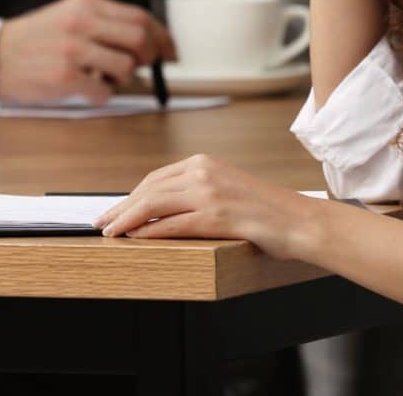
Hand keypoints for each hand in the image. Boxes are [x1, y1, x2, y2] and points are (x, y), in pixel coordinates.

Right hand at [0, 0, 175, 104]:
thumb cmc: (38, 39)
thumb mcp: (69, 16)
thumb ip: (105, 23)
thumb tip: (149, 40)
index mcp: (85, 4)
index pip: (139, 16)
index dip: (162, 36)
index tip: (171, 51)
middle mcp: (81, 23)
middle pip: (139, 39)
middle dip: (149, 57)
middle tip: (142, 66)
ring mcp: (72, 50)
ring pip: (126, 67)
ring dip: (123, 78)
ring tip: (104, 76)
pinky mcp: (64, 77)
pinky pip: (104, 91)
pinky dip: (102, 94)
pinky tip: (86, 89)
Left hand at [96, 154, 324, 259]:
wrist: (300, 221)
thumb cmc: (266, 212)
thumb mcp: (227, 191)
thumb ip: (198, 193)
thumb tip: (163, 210)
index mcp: (204, 163)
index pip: (155, 179)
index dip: (130, 196)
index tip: (114, 211)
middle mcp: (204, 171)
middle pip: (149, 188)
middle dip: (121, 207)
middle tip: (102, 223)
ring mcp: (210, 192)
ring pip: (155, 203)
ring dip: (127, 219)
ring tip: (110, 233)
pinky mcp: (217, 215)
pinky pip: (173, 224)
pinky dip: (149, 231)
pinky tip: (135, 239)